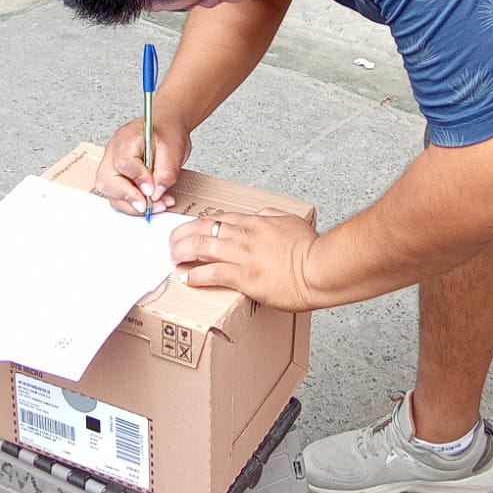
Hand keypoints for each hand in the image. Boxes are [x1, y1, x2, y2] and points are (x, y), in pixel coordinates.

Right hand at [94, 106, 191, 215]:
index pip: (123, 163)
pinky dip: (133, 203)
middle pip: (107, 181)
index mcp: (127, 139)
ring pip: (110, 192)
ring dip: (131, 205)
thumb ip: (165, 173)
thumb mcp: (174, 150)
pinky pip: (117, 195)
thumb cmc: (167, 131)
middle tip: (148, 206)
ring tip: (155, 206)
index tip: (151, 190)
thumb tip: (156, 194)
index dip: (137, 179)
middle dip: (129, 198)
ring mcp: (111, 164)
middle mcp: (113, 152)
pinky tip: (150, 203)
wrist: (166, 126)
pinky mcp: (116, 176)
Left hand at [169, 208, 318, 310]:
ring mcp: (243, 255)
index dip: (198, 222)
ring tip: (173, 258)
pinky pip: (212, 273)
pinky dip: (196, 275)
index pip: (218, 217)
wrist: (321, 267)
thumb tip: (263, 214)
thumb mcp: (290, 221)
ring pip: (202, 247)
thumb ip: (272, 216)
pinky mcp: (244, 277)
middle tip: (172, 242)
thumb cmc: (311, 248)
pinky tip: (187, 278)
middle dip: (182, 234)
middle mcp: (244, 235)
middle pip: (203, 228)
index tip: (189, 227)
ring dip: (182, 252)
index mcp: (255, 221)